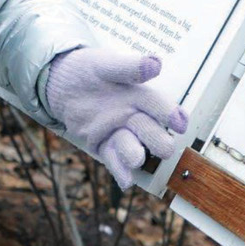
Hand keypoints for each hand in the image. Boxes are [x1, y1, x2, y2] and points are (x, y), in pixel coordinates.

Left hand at [45, 48, 188, 188]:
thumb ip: (130, 67)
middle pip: (150, 131)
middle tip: (165, 149)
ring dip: (135, 154)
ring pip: (131, 147)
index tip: (180, 123)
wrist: (64, 82)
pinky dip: (120, 171)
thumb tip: (156, 64)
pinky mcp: (103, 144)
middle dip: (157, 141)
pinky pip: (113, 159)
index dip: (170, 113)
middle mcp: (133, 116)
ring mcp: (118, 132)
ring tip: (136, 160)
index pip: (158, 105)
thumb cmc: (91, 70)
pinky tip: (125, 181)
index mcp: (139, 94)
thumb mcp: (107, 64)